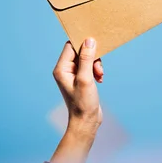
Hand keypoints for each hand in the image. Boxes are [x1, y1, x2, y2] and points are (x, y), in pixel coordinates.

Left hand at [50, 38, 103, 162]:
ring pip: (87, 59)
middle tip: (98, 67)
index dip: (83, 43)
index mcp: (61, 68)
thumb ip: (86, 59)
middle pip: (80, 51)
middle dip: (92, 57)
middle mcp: (65, 70)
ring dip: (96, 64)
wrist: (86, 121)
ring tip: (100, 75)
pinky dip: (96, 70)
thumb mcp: (85, 79)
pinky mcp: (81, 79)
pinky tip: (100, 78)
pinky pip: (89, 66)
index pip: (71, 46)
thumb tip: (89, 40)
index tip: (95, 45)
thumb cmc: (83, 103)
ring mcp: (73, 75)